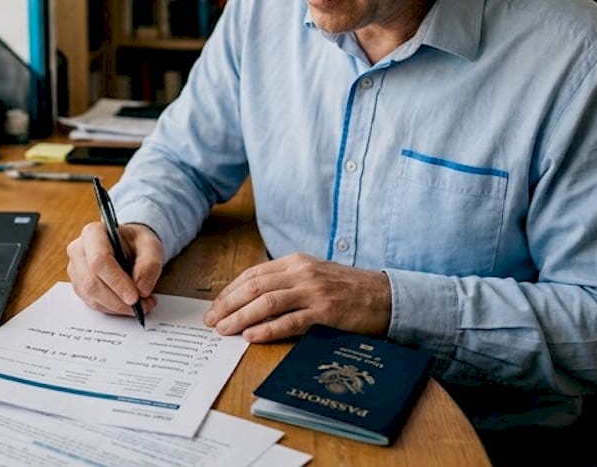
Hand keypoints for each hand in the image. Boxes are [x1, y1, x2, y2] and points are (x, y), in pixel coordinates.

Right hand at [67, 221, 163, 315]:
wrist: (128, 246)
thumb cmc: (136, 243)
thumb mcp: (151, 246)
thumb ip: (150, 265)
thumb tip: (141, 290)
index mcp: (93, 233)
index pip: (99, 260)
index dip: (117, 281)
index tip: (134, 297)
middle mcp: (78, 250)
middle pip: (92, 282)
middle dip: (118, 300)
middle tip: (142, 305)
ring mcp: (76, 270)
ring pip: (91, 296)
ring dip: (117, 306)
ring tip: (141, 305)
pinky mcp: (79, 286)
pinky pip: (93, 303)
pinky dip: (113, 308)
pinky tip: (128, 305)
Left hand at [203, 253, 391, 341]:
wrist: (385, 296)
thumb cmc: (347, 288)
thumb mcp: (313, 275)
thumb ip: (286, 282)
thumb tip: (252, 298)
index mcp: (295, 261)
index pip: (253, 274)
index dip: (230, 291)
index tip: (215, 306)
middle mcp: (302, 272)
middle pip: (255, 286)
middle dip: (228, 304)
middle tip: (211, 320)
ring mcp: (314, 291)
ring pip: (268, 302)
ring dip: (241, 316)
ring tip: (225, 329)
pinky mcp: (326, 311)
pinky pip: (290, 321)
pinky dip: (268, 329)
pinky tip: (252, 336)